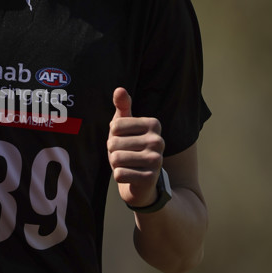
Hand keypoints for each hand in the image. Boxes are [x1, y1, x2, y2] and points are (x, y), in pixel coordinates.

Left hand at [107, 88, 163, 208]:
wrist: (142, 183)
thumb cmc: (131, 149)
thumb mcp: (125, 127)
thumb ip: (122, 107)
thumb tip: (119, 89)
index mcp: (153, 124)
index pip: (115, 125)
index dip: (113, 135)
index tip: (124, 141)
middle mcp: (158, 140)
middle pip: (113, 143)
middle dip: (113, 152)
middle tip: (125, 155)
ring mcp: (156, 160)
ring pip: (115, 159)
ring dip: (115, 164)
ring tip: (127, 165)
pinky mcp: (150, 178)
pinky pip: (119, 174)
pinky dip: (119, 177)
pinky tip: (130, 176)